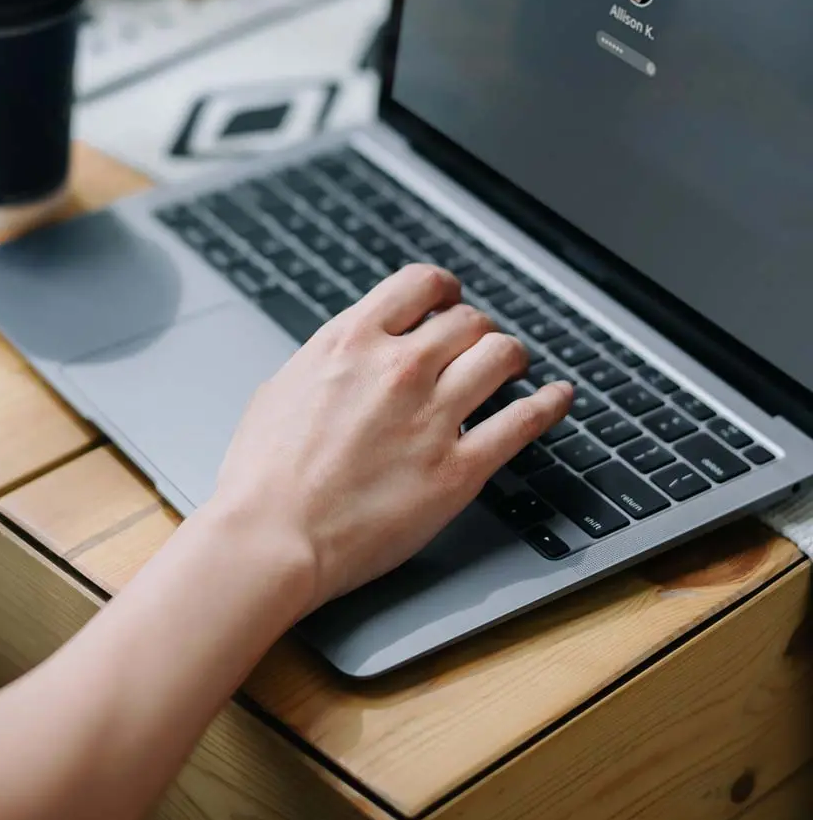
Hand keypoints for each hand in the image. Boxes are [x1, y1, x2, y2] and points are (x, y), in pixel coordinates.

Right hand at [213, 264, 571, 611]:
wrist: (270, 536)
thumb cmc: (262, 473)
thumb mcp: (281, 387)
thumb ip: (327, 362)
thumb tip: (347, 356)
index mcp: (351, 341)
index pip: (420, 284)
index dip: (443, 289)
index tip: (448, 300)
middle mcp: (398, 368)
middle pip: (468, 319)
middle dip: (475, 329)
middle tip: (475, 345)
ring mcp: (432, 417)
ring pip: (501, 356)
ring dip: (511, 357)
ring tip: (512, 367)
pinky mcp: (457, 470)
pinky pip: (524, 423)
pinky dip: (548, 404)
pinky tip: (557, 396)